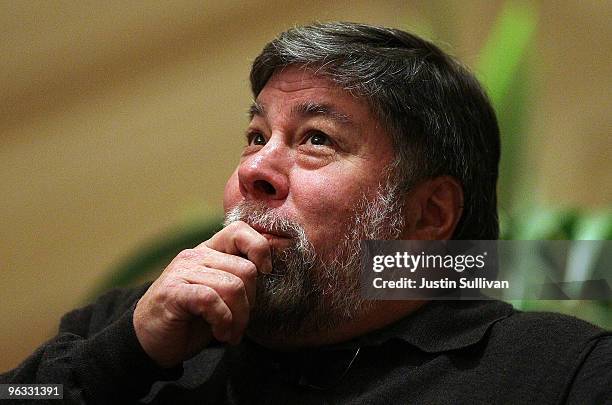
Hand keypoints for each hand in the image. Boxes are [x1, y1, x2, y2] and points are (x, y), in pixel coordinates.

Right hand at [133, 221, 271, 367]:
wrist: (150, 341)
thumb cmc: (190, 319)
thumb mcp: (220, 295)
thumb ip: (239, 280)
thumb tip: (268, 270)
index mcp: (209, 251)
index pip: (239, 230)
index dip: (260, 249)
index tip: (264, 273)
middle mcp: (195, 255)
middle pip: (246, 270)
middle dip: (251, 303)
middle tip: (239, 324)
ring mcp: (182, 271)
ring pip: (233, 287)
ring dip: (238, 318)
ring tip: (230, 333)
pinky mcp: (173, 292)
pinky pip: (211, 300)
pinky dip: (222, 320)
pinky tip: (219, 333)